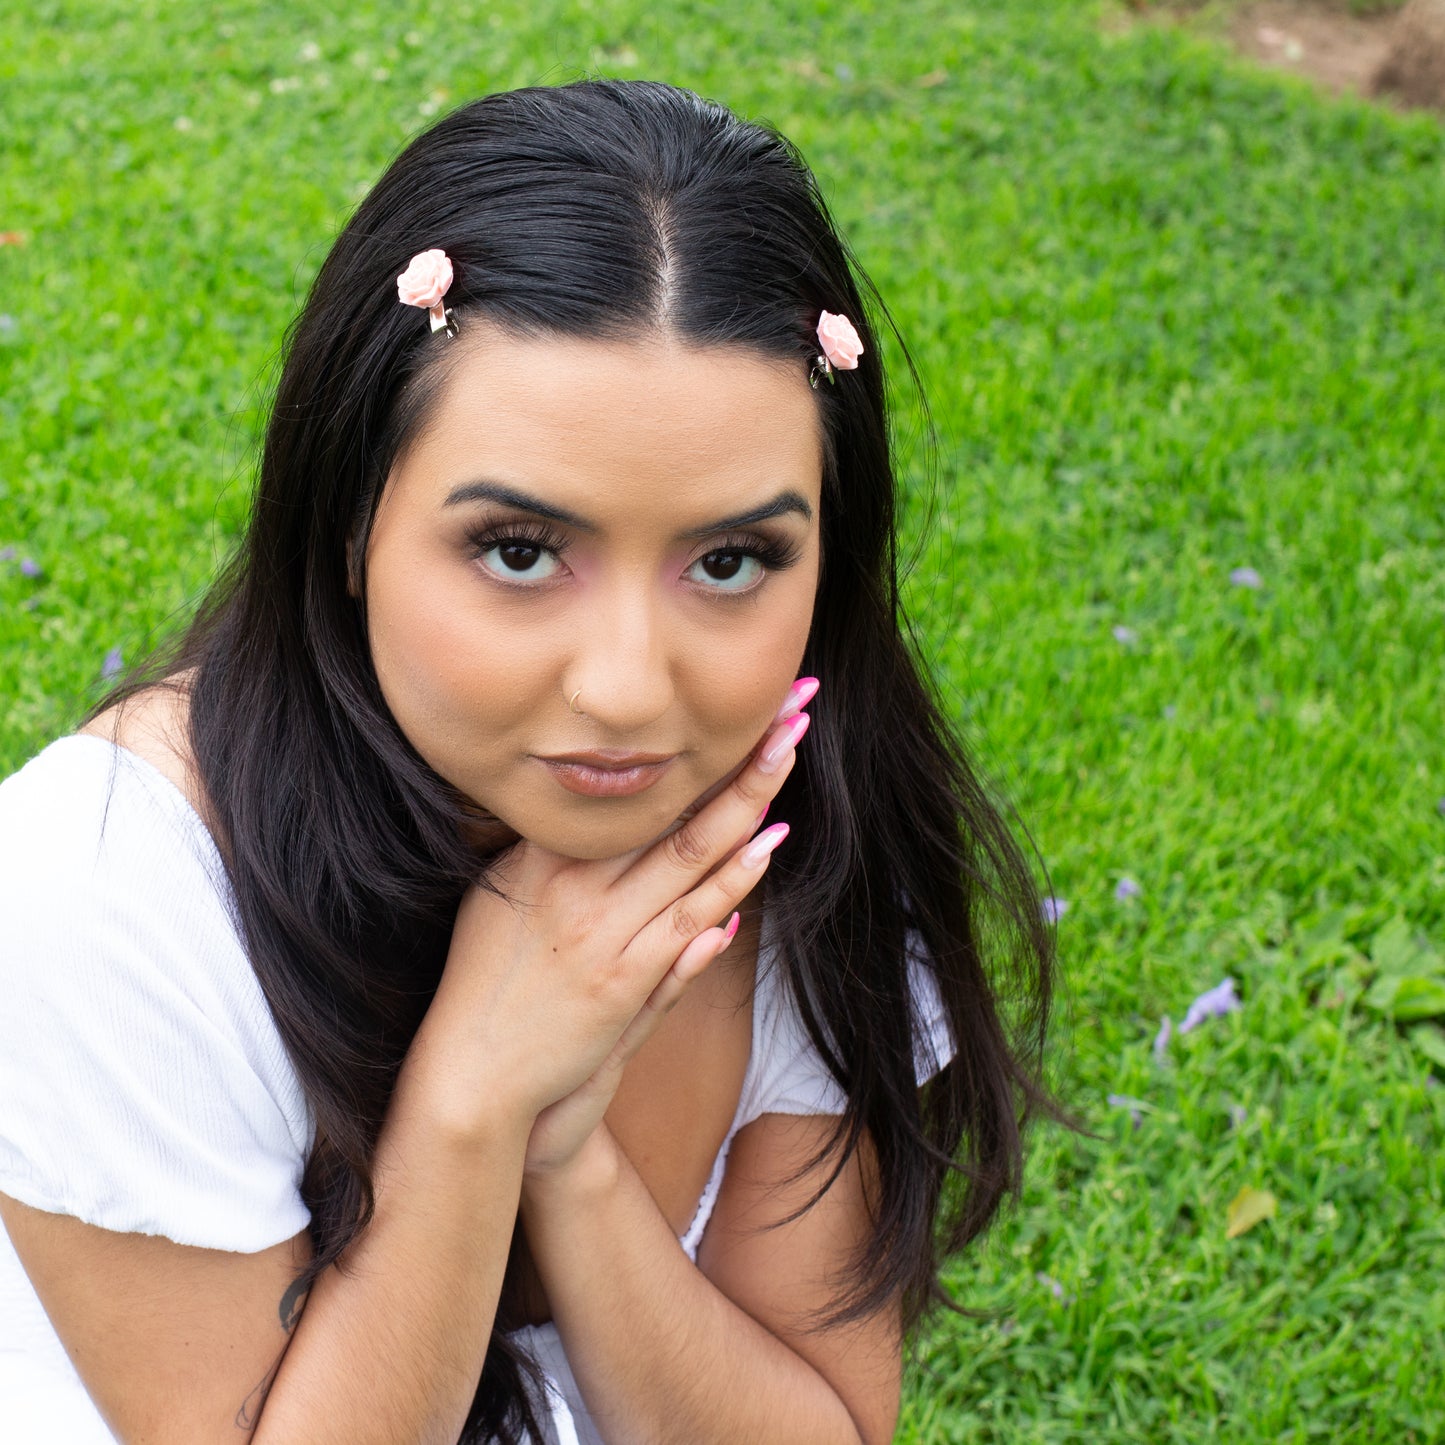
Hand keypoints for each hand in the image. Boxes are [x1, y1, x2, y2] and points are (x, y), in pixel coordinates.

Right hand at [405, 692, 815, 1154]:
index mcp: (543, 858)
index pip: (629, 792)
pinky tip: (768, 845)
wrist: (470, 1073)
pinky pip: (687, 923)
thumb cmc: (484, 985)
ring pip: (689, 856)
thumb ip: (546, 860)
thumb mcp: (499, 902)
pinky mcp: (623, 982)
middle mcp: (575, 886)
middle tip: (789, 706)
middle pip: (671, 809)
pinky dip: (729, 884)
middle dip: (735, 757)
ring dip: (746, 803)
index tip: (730, 708)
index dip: (685, 748)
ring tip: (791, 751)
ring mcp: (602, 932)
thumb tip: (592, 824)